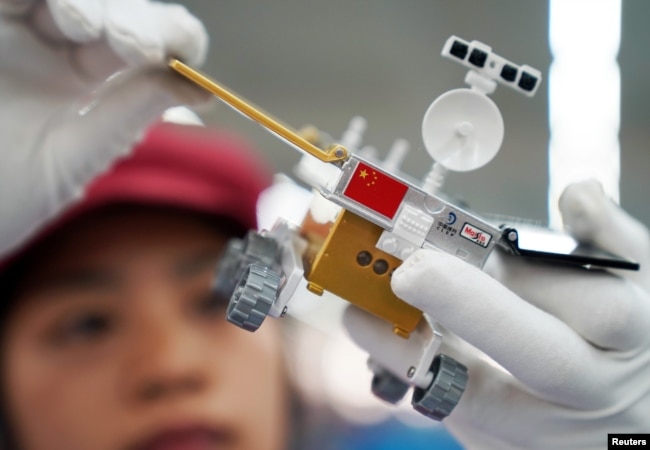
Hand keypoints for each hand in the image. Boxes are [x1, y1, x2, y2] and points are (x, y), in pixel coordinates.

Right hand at [0, 0, 210, 255]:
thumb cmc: (0, 195)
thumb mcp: (74, 155)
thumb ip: (130, 112)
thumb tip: (205, 91)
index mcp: (86, 78)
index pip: (145, 40)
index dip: (173, 36)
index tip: (186, 54)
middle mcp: (54, 46)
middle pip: (114, 8)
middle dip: (133, 20)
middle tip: (133, 47)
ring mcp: (13, 30)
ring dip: (85, 2)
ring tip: (82, 26)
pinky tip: (55, 10)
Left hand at [345, 180, 649, 448]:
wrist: (630, 428)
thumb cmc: (634, 350)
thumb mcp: (646, 292)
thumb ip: (611, 242)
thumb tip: (576, 194)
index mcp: (631, 339)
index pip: (599, 306)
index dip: (537, 269)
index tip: (476, 235)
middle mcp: (591, 391)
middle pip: (539, 355)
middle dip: (469, 306)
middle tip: (411, 269)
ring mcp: (549, 433)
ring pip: (478, 400)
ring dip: (409, 351)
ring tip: (362, 312)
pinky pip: (455, 419)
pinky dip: (413, 377)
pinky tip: (381, 341)